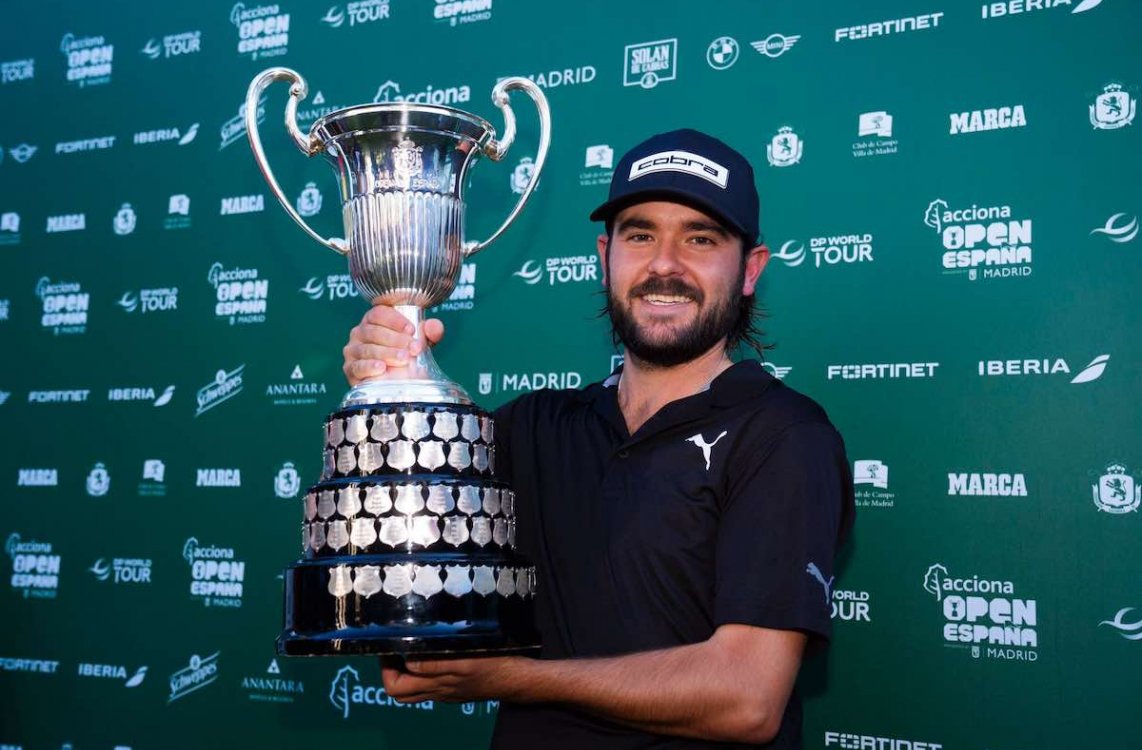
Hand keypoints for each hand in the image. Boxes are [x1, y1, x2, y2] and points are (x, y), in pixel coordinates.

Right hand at [342, 302, 444, 384]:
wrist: (403, 384)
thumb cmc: (409, 357)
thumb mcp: (423, 342)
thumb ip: (431, 331)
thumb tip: (433, 326)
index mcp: (374, 320)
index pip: (378, 313)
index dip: (395, 320)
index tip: (411, 330)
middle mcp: (360, 333)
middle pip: (373, 331)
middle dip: (396, 339)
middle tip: (413, 348)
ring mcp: (353, 351)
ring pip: (367, 348)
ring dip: (387, 353)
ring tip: (404, 359)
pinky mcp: (351, 369)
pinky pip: (357, 366)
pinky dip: (369, 366)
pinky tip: (381, 368)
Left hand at [381, 656, 525, 703]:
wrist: (517, 679)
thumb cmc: (494, 665)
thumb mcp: (464, 661)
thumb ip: (435, 664)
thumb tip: (407, 661)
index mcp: (436, 685)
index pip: (395, 687)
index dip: (386, 669)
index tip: (389, 646)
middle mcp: (437, 691)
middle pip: (401, 691)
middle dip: (392, 671)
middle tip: (396, 646)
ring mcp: (446, 691)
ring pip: (415, 689)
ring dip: (406, 671)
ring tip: (411, 647)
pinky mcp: (456, 687)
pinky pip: (431, 684)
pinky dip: (423, 671)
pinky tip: (432, 652)